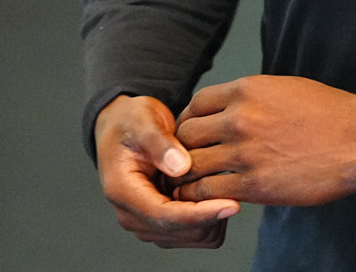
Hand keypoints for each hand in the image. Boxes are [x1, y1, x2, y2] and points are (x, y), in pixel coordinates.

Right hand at [94, 94, 240, 248]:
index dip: (200, 213)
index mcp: (122, 191)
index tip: (233, 204)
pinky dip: (211, 217)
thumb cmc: (132, 122)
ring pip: (194, 237)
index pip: (165, 217)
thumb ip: (159, 143)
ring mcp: (146, 223)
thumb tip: (181, 167)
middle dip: (211, 212)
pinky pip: (196, 233)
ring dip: (213, 215)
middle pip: (182, 232)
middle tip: (230, 179)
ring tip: (219, 180)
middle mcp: (131, 215)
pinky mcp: (161, 225)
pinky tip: (214, 189)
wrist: (125, 129)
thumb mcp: (142, 120)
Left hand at [173, 75, 355, 207]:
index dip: (189, 118)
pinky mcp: (254, 184)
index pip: (197, 102)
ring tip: (187, 183)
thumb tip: (229, 109)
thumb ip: (252, 98)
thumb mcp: (285, 88)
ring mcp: (244, 153)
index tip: (191, 132)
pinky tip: (204, 199)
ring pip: (191, 165)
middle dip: (181, 148)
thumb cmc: (329, 113)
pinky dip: (200, 197)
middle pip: (186, 134)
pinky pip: (208, 191)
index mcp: (247, 90)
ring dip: (187, 176)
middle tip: (184, 160)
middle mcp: (239, 119)